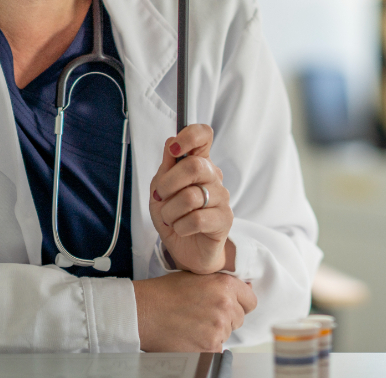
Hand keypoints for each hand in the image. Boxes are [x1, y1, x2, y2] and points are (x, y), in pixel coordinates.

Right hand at [133, 272, 256, 351]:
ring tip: (193, 325)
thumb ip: (222, 283)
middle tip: (203, 314)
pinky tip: (191, 337)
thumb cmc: (165, 293)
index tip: (230, 305)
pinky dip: (207, 347)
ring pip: (228, 334)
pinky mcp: (210, 348)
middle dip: (226, 318)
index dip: (240, 303)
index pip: (251, 300)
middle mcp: (225, 306)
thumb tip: (243, 289)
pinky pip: (218, 349)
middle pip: (239, 318)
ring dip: (215, 332)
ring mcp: (219, 329)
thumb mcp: (197, 276)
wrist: (144, 312)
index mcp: (225, 285)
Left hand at [149, 124, 234, 273]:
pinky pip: (196, 219)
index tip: (175, 149)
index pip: (203, 136)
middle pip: (194, 166)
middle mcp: (213, 177)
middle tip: (160, 197)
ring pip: (190, 196)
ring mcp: (221, 198)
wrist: (186, 250)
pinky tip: (182, 229)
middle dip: (168, 184)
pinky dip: (180, 226)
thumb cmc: (175, 217)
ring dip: (170, 212)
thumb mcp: (161, 192)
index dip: (190, 136)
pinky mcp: (224, 219)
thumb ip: (166, 168)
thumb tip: (171, 143)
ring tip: (171, 219)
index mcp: (199, 163)